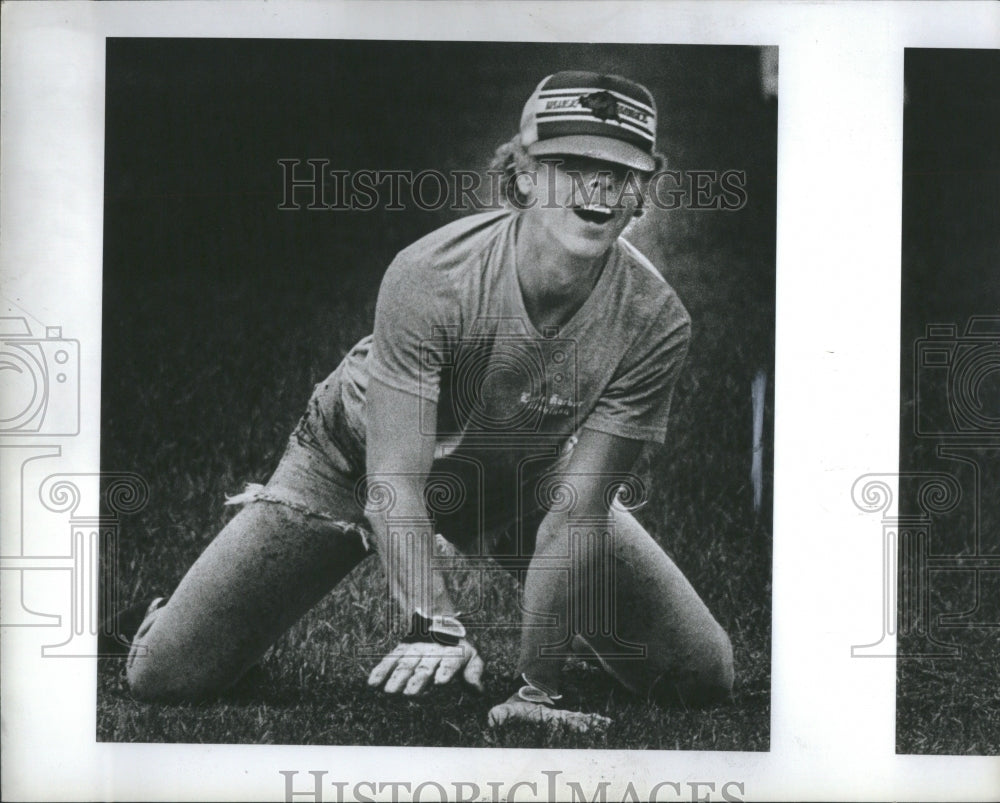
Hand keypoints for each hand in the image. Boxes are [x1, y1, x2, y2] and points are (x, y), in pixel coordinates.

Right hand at [367, 637, 484, 695]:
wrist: (441, 623)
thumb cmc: (458, 650)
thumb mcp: (472, 656)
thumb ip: (474, 671)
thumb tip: (478, 690)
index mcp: (451, 653)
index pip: (449, 663)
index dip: (446, 671)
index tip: (441, 682)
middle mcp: (432, 652)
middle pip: (424, 667)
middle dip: (417, 679)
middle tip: (411, 694)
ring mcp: (415, 650)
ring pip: (405, 664)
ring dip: (397, 678)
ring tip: (390, 691)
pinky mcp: (401, 650)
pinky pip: (390, 660)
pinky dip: (381, 670)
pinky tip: (372, 683)